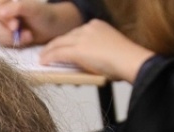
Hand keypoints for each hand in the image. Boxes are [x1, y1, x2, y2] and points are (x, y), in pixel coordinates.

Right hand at [0, 0, 81, 47]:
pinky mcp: (3, 34)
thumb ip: (17, 8)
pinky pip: (2, 42)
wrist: (51, 27)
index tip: (15, 26)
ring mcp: (0, 23)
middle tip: (26, 34)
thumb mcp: (32, 9)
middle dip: (9, 32)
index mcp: (4, 1)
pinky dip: (15, 43)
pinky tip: (26, 39)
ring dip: (13, 39)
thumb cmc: (43, 14)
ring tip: (29, 36)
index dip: (3, 20)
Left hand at [36, 19, 154, 81]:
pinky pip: (58, 53)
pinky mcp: (78, 50)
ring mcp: (82, 38)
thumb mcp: (110, 49)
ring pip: (59, 44)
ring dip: (48, 52)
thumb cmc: (126, 60)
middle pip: (66, 37)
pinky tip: (43, 62)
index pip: (76, 33)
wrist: (131, 61)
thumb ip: (98, 51)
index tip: (59, 46)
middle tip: (45, 52)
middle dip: (54, 45)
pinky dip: (49, 58)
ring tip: (42, 58)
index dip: (66, 41)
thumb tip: (89, 60)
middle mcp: (88, 28)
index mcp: (97, 26)